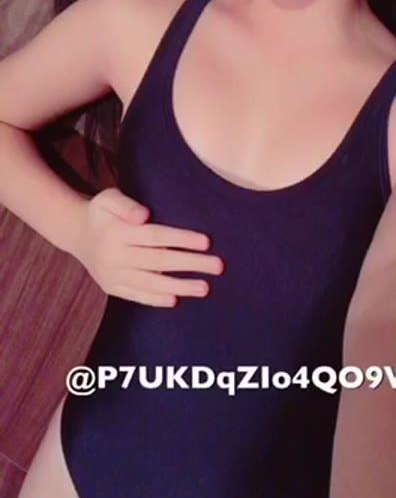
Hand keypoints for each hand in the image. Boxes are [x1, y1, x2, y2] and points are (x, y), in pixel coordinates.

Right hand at [73, 187, 223, 306]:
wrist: (76, 233)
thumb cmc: (102, 212)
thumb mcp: (108, 198)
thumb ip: (125, 205)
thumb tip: (143, 216)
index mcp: (117, 233)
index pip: (155, 237)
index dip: (181, 239)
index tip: (207, 242)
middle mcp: (114, 256)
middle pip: (158, 261)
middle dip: (190, 264)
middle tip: (218, 266)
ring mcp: (112, 275)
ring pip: (150, 283)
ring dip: (179, 286)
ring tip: (204, 288)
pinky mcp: (111, 287)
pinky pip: (136, 295)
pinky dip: (155, 299)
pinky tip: (175, 299)